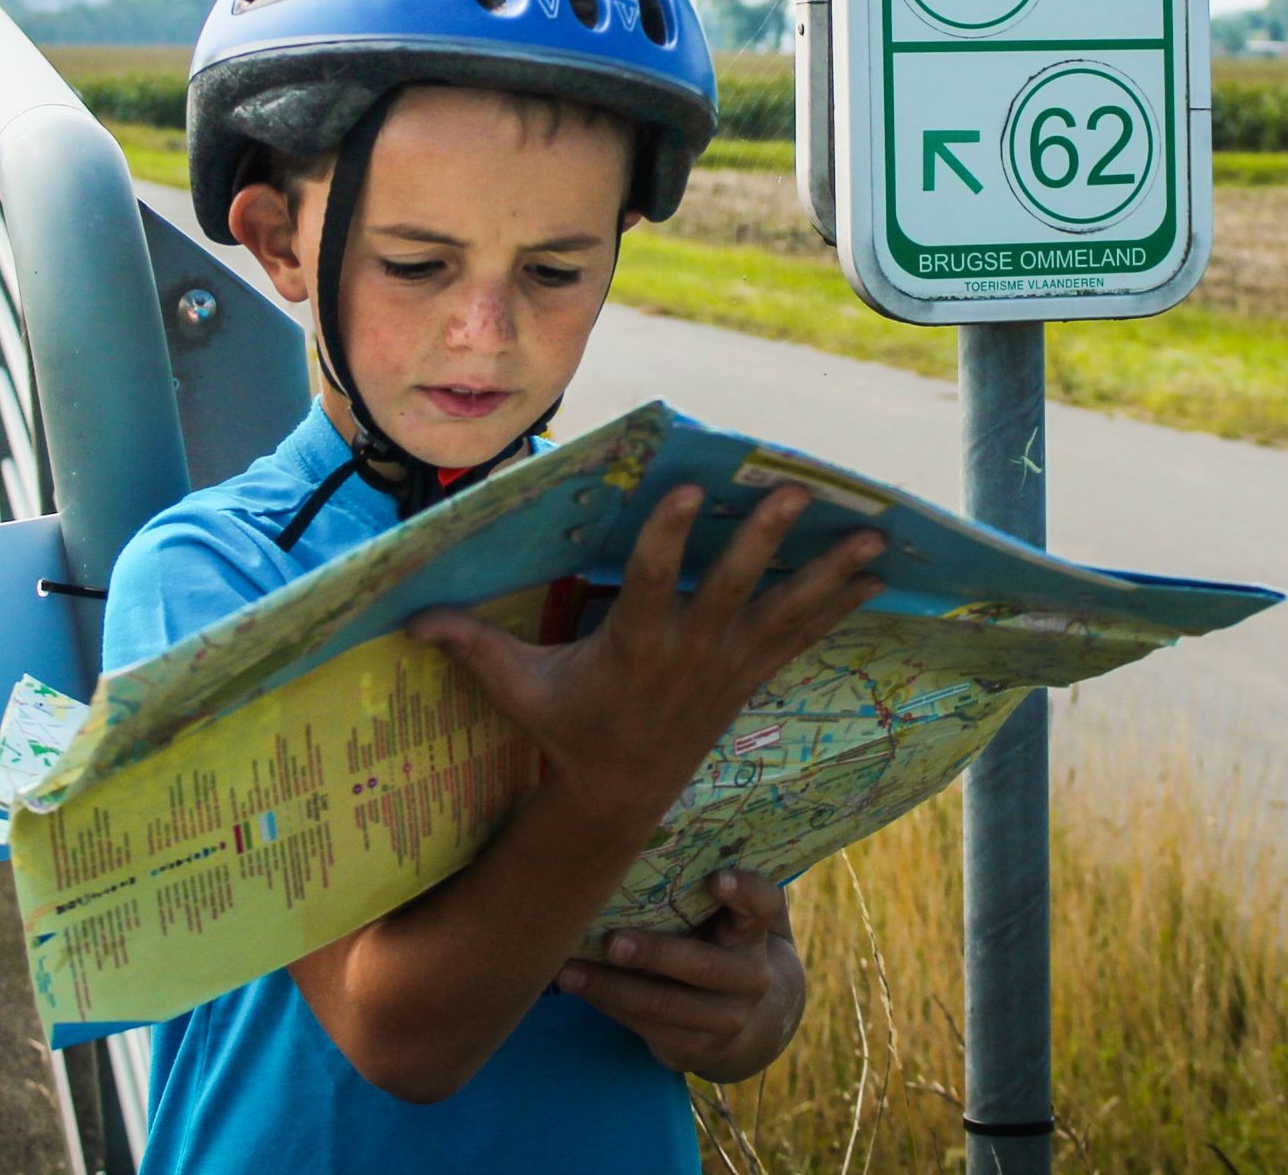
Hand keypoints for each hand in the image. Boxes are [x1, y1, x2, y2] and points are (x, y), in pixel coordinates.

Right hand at [407, 483, 884, 832]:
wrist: (618, 797)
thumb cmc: (565, 731)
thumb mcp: (516, 690)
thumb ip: (469, 647)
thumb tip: (409, 617)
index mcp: (633, 647)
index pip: (652, 584)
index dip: (669, 537)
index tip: (686, 490)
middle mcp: (689, 654)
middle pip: (733, 590)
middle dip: (765, 542)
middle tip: (794, 494)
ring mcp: (727, 667)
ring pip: (786, 611)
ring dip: (831, 574)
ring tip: (877, 537)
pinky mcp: (750, 677)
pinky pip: (804, 635)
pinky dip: (840, 603)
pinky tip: (878, 574)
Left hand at [557, 868, 804, 1081]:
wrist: (740, 1019)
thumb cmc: (713, 940)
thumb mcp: (722, 915)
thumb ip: (700, 880)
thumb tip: (637, 825)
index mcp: (754, 930)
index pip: (763, 905)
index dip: (745, 891)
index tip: (716, 878)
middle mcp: (750, 976)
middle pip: (704, 965)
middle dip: (654, 955)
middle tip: (611, 941)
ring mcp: (726, 1017)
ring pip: (665, 1005)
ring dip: (611, 988)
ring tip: (568, 971)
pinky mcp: (696, 1047)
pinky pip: (646, 1027)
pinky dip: (607, 1005)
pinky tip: (576, 987)